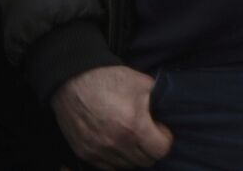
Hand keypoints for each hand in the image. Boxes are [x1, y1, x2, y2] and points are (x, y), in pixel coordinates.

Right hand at [51, 66, 172, 168]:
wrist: (73, 82)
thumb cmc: (109, 80)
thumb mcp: (143, 84)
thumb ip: (159, 100)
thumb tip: (168, 110)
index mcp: (133, 128)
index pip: (160, 151)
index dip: (165, 139)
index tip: (161, 128)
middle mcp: (116, 145)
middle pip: (145, 161)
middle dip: (151, 148)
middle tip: (148, 133)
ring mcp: (98, 152)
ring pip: (126, 166)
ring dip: (134, 155)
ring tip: (132, 137)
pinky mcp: (84, 154)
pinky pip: (107, 167)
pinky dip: (116, 159)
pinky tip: (117, 143)